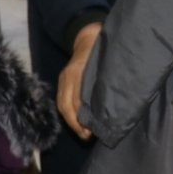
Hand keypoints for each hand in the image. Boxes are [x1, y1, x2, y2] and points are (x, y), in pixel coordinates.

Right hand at [57, 23, 100, 138]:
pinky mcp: (62, 81)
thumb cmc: (102, 52)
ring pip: (62, 104)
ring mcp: (63, 78)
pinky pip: (61, 101)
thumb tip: (111, 106)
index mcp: (79, 71)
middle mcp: (68, 75)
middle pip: (66, 104)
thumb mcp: (106, 64)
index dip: (83, 117)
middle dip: (75, 123)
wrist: (88, 37)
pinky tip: (77, 124)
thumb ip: (106, 82)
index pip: (77, 99)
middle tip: (88, 136)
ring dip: (71, 122)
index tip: (92, 130)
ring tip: (83, 134)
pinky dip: (68, 114)